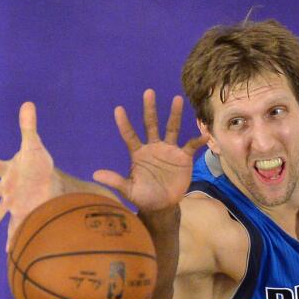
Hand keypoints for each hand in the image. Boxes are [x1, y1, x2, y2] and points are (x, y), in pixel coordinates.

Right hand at [0, 102, 60, 248]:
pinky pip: (14, 226)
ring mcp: (12, 201)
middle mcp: (6, 187)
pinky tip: (8, 251)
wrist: (50, 182)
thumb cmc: (39, 164)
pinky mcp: (22, 212)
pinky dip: (11, 238)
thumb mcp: (35, 146)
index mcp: (7, 170)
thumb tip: (28, 104)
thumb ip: (29, 127)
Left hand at [94, 89, 206, 212]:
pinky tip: (203, 136)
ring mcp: (169, 150)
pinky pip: (190, 146)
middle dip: (150, 109)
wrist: (162, 206)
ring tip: (176, 99)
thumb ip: (115, 181)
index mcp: (138, 153)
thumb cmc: (144, 197)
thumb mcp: (129, 190)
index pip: (129, 135)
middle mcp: (153, 147)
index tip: (118, 109)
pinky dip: (197, 140)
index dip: (124, 123)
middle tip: (148, 92)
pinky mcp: (183, 157)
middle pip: (151, 124)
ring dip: (174, 114)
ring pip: (171, 128)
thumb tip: (95, 174)